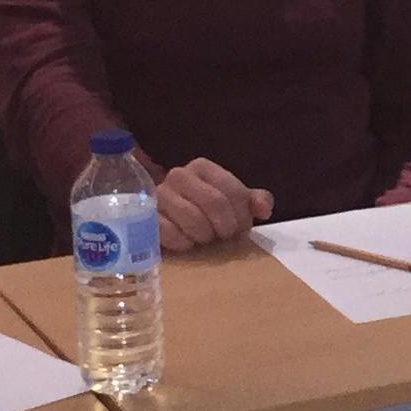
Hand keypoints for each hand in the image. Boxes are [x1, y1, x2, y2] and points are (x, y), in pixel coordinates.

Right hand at [155, 156, 273, 251]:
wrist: (167, 219)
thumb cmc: (205, 210)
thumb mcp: (233, 201)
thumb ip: (254, 201)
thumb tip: (264, 209)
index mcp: (202, 167)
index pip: (232, 191)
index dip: (242, 216)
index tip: (241, 229)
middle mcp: (179, 175)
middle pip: (214, 203)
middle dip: (225, 227)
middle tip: (224, 238)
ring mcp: (159, 195)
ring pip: (193, 219)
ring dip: (205, 236)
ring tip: (205, 239)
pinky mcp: (146, 217)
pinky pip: (170, 233)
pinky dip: (183, 243)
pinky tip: (187, 243)